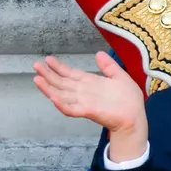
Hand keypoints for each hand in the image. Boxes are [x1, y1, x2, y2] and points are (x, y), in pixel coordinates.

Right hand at [33, 52, 147, 160]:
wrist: (135, 117)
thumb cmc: (129, 100)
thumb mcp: (119, 76)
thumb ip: (108, 66)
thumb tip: (98, 53)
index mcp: (90, 83)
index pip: (71, 74)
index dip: (59, 67)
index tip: (48, 59)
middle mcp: (84, 92)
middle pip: (62, 83)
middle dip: (48, 75)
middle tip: (36, 65)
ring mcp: (84, 102)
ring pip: (62, 95)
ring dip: (49, 88)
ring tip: (37, 79)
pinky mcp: (88, 111)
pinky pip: (71, 109)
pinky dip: (61, 104)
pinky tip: (52, 98)